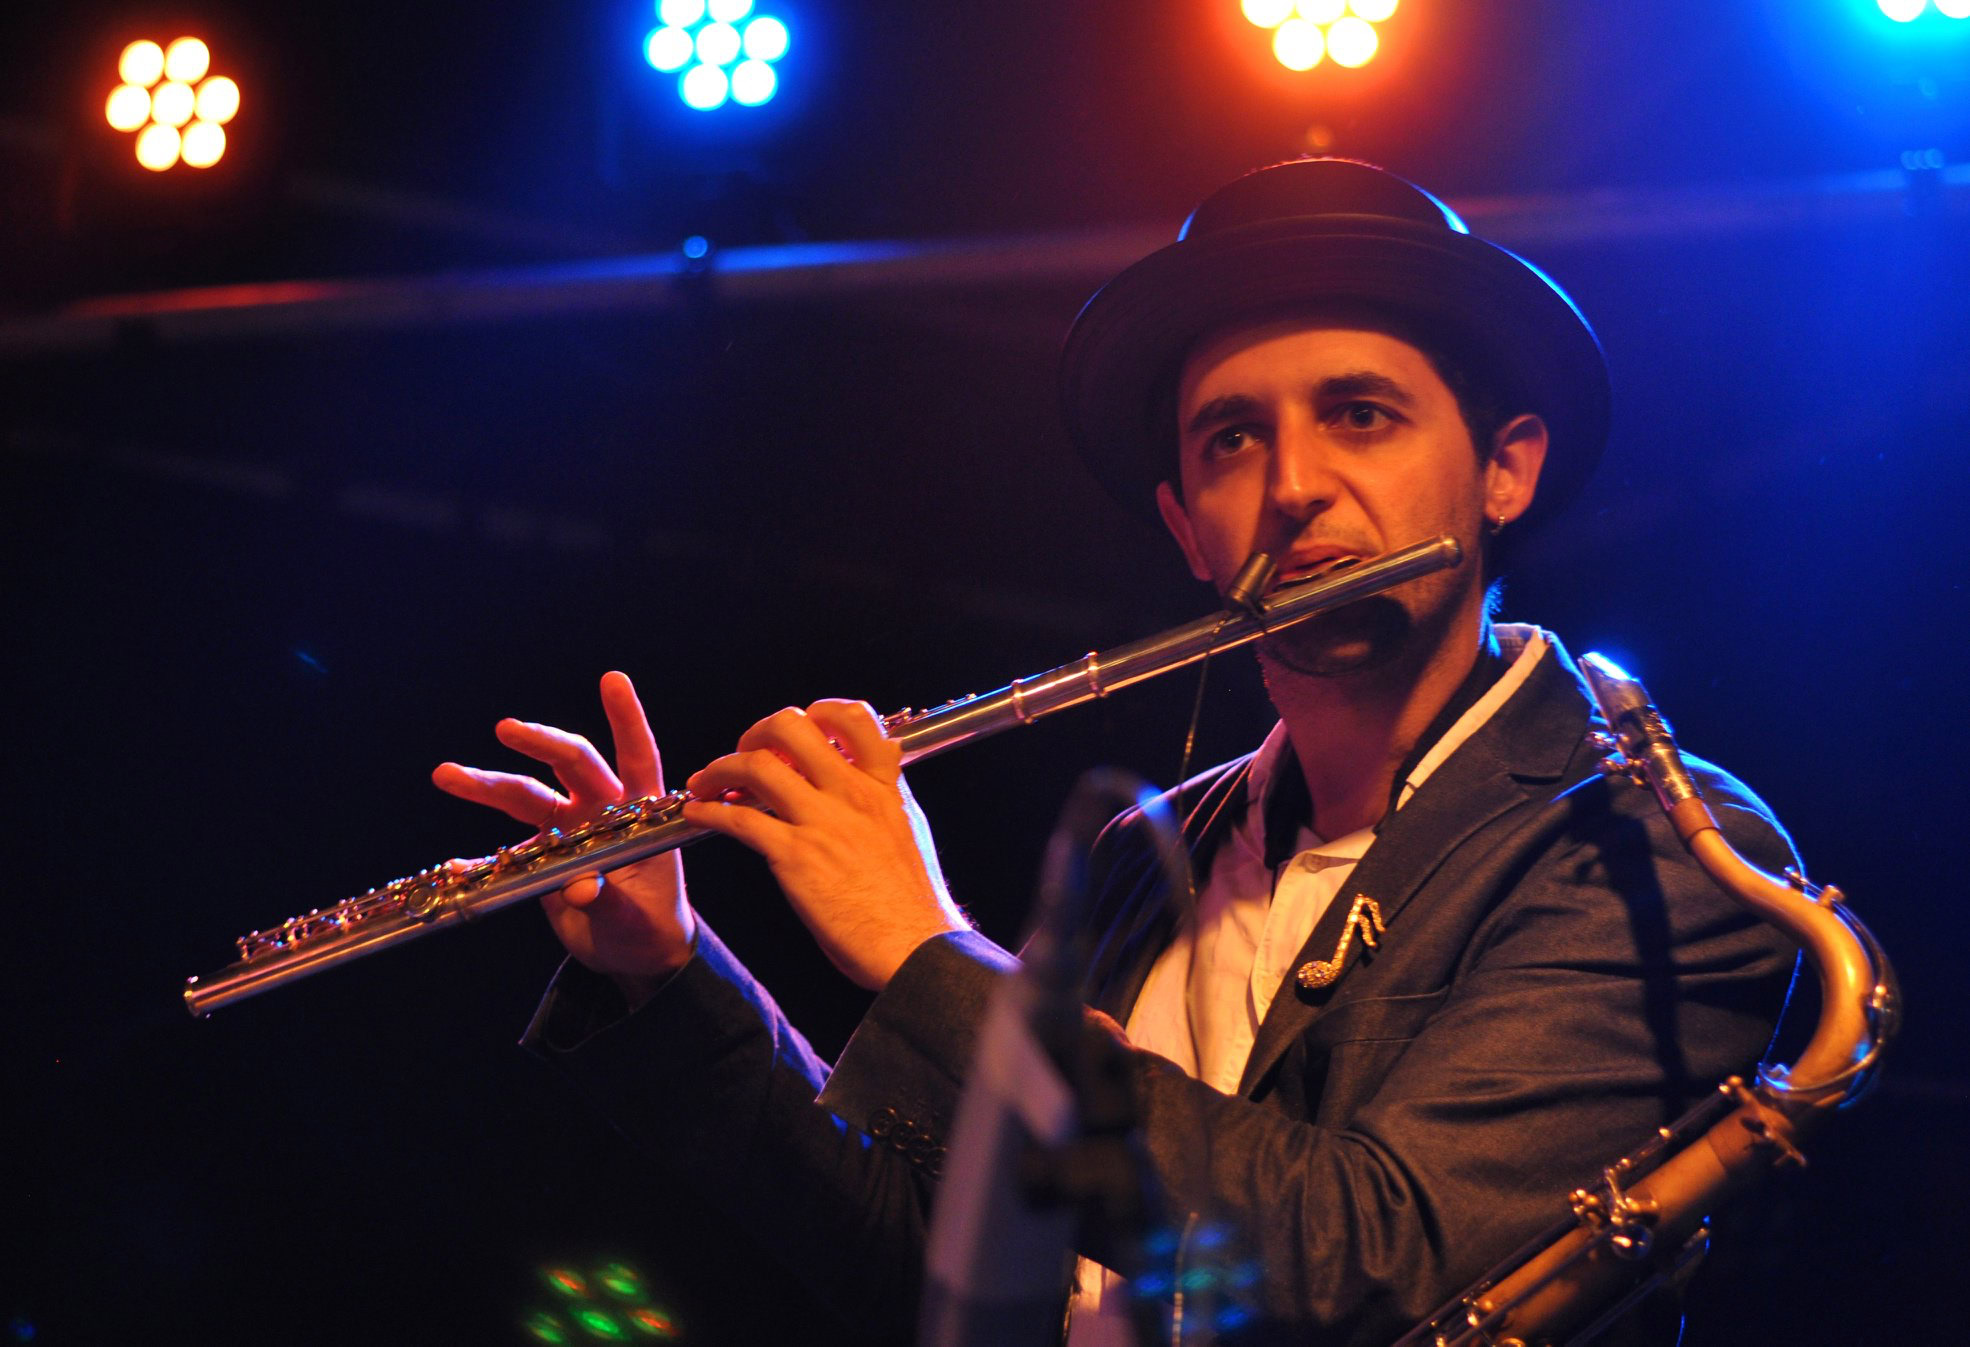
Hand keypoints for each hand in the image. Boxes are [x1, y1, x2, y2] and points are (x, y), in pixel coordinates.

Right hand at [432, 671, 694, 1004]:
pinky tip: (452, 866)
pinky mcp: (540, 857)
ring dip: (488, 785)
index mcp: (639, 814)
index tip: (613, 679)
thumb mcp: (636, 918)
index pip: (637, 757)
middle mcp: (602, 810)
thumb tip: (581, 887)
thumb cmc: (649, 926)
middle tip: (507, 728)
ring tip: (447, 774)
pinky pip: (503, 851)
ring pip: (527, 797)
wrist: (633, 953)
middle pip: (571, 764)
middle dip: (539, 742)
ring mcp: (568, 830)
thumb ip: (610, 900)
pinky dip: (476, 861)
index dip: (626, 719)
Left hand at [682, 699, 967, 990]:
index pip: (852, 716)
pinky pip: (739, 819)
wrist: (915, 945)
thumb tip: (874, 779)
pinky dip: (708, 812)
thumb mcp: (908, 828)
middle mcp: (851, 793)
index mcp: (882, 785)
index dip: (815, 713)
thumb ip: (885, 797)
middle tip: (746, 754)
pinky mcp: (796, 856)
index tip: (794, 735)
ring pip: (756, 766)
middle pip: (792, 727)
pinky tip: (697, 815)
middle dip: (756, 733)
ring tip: (705, 783)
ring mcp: (822, 821)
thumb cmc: (911, 901)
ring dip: (719, 769)